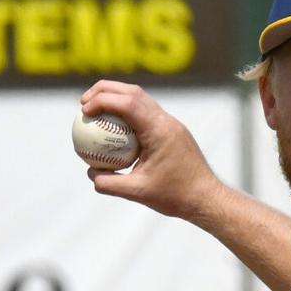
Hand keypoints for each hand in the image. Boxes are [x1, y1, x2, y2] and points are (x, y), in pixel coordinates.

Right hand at [79, 80, 222, 223]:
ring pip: (141, 100)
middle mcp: (167, 121)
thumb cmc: (176, 197)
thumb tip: (90, 173)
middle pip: (132, 92)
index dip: (101, 100)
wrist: (208, 199)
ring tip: (96, 111)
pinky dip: (129, 114)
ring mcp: (172, 125)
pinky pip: (147, 115)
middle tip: (83, 103)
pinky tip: (115, 130)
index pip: (126, 102)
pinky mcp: (173, 132)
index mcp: (159, 130)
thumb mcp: (139, 192)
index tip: (83, 110)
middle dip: (104, 91)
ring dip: (117, 99)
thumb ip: (110, 183)